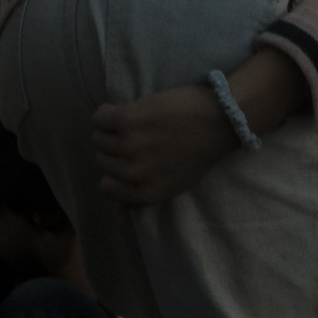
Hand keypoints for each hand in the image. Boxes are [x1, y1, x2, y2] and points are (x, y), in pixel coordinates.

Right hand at [92, 83, 238, 207]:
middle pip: (102, 160)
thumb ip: (144, 197)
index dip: (115, 171)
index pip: (107, 187)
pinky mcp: (127, 120)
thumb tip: (117, 206)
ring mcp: (129, 146)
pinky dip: (107, 113)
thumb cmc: (201, 152)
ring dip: (111, 130)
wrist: (219, 120)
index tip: (127, 159)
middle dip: (115, 149)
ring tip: (132, 123)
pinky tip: (122, 111)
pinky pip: (99, 118)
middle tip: (135, 137)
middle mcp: (133, 173)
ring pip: (98, 139)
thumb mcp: (175, 186)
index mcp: (145, 193)